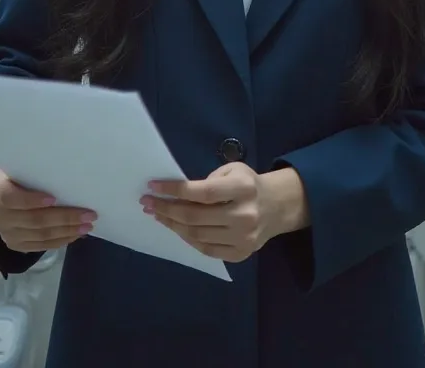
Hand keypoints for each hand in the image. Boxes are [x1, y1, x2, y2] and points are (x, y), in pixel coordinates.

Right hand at [0, 167, 96, 253]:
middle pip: (32, 219)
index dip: (30, 200)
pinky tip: (75, 234)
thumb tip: (71, 170)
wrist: (2, 190)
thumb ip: (36, 168)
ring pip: (39, 235)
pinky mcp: (15, 244)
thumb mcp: (21, 164)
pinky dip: (59, 241)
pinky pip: (39, 246)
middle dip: (63, 218)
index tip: (54, 198)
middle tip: (88, 214)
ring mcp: (5, 232)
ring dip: (66, 231)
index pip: (9, 197)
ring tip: (87, 226)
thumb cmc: (19, 172)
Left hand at [141, 163, 308, 262]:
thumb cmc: (248, 184)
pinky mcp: (240, 254)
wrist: (276, 207)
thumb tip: (176, 193)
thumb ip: (208, 181)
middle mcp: (244, 215)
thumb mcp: (233, 170)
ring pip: (197, 235)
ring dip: (172, 224)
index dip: (174, 190)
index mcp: (243, 188)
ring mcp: (243, 238)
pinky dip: (187, 238)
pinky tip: (176, 227)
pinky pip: (206, 249)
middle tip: (147, 202)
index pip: (201, 192)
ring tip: (158, 214)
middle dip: (166, 209)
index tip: (152, 186)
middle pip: (195, 217)